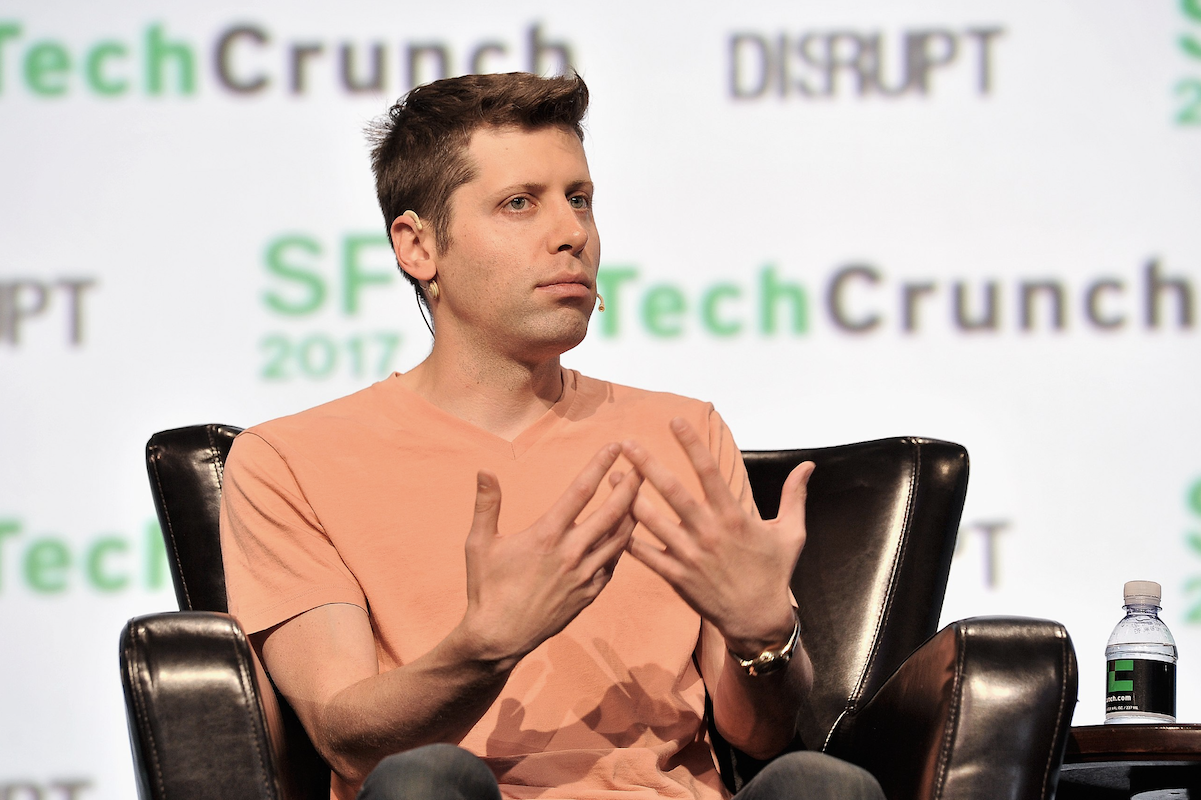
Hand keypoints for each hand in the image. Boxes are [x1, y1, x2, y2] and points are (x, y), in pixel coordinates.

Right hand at [458, 443, 641, 668]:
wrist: (499, 638)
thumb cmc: (486, 589)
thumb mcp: (479, 544)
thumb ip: (487, 505)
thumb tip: (485, 470)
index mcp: (546, 535)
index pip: (581, 491)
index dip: (600, 465)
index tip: (614, 446)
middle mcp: (571, 553)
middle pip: (613, 511)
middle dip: (631, 485)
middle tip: (643, 464)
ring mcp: (585, 575)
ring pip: (621, 538)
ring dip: (632, 513)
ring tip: (639, 494)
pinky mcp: (590, 594)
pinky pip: (615, 563)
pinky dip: (623, 544)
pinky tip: (625, 532)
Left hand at [621, 418, 813, 655]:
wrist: (758, 620)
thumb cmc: (774, 574)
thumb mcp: (791, 533)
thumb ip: (794, 496)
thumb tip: (808, 465)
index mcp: (734, 517)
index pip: (709, 472)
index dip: (691, 444)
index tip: (674, 421)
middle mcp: (709, 533)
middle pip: (673, 492)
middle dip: (647, 465)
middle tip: (626, 443)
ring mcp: (690, 556)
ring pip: (652, 521)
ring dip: (629, 497)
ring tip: (612, 475)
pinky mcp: (677, 577)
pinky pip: (646, 555)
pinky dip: (628, 538)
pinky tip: (611, 520)